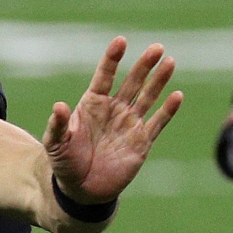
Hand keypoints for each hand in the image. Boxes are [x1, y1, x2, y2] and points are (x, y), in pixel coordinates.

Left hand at [43, 38, 182, 203]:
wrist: (81, 190)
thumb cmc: (65, 163)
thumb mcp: (55, 144)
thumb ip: (56, 125)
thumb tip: (58, 106)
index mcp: (93, 104)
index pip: (105, 76)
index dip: (112, 59)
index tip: (121, 42)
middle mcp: (114, 109)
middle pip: (132, 81)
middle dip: (144, 65)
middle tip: (157, 48)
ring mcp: (129, 124)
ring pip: (148, 97)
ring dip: (159, 80)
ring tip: (170, 61)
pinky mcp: (142, 142)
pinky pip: (158, 122)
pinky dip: (168, 109)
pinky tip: (177, 95)